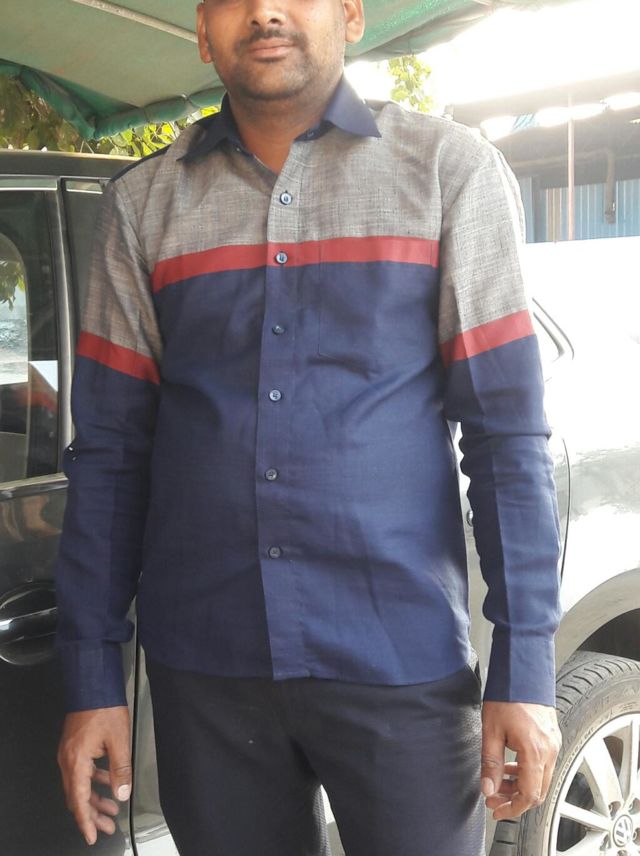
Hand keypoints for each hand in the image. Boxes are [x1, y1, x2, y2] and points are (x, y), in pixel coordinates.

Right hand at [57, 706, 131, 844]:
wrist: (93, 684)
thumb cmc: (104, 707)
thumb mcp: (119, 740)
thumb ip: (121, 769)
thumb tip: (122, 793)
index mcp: (76, 761)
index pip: (79, 801)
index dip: (86, 821)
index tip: (92, 836)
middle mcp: (68, 759)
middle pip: (77, 796)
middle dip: (92, 814)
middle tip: (106, 827)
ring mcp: (69, 752)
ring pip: (79, 785)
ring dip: (94, 798)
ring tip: (110, 809)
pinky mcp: (75, 746)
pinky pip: (82, 771)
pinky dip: (94, 781)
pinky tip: (108, 783)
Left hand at [481, 701, 561, 819]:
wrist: (522, 672)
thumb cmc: (508, 695)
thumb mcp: (491, 731)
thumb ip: (491, 763)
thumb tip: (488, 787)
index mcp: (535, 751)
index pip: (529, 795)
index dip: (512, 807)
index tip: (497, 809)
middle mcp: (549, 750)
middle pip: (538, 790)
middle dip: (515, 799)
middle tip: (494, 797)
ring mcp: (553, 744)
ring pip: (541, 778)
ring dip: (521, 785)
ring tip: (499, 782)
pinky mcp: (552, 738)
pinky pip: (543, 764)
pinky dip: (528, 771)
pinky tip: (511, 766)